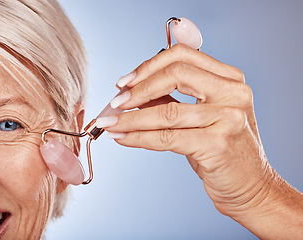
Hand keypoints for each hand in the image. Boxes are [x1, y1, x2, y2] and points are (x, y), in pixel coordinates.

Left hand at [96, 43, 302, 238]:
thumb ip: (170, 98)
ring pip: (166, 111)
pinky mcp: (217, 144)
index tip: (125, 82)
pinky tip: (122, 138)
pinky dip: (138, 137)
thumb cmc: (221, 149)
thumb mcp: (199, 116)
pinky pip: (166, 137)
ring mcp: (228, 117)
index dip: (148, 66)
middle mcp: (232, 92)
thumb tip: (132, 91)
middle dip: (138, 88)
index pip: (182, 56)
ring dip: (130, 118)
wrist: (250, 185)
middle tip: (116, 102)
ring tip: (109, 123)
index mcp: (229, 79)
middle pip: (175, 74)